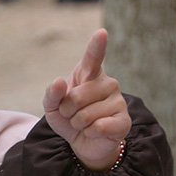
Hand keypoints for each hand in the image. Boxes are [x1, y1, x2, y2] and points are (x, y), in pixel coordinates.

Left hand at [42, 28, 130, 170]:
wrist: (82, 142)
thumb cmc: (68, 117)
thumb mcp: (52, 106)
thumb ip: (51, 94)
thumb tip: (59, 82)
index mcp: (89, 73)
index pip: (93, 57)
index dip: (97, 46)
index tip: (101, 33)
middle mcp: (107, 83)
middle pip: (76, 97)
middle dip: (67, 111)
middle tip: (73, 114)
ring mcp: (119, 101)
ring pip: (85, 115)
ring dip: (78, 124)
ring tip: (84, 123)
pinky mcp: (124, 121)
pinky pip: (98, 127)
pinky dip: (89, 133)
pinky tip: (95, 131)